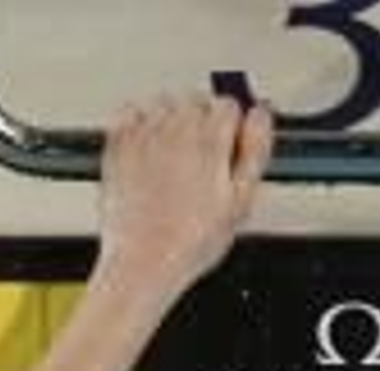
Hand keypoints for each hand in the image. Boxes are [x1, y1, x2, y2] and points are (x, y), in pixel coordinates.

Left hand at [96, 93, 273, 300]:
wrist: (143, 261)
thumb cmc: (190, 242)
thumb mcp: (241, 202)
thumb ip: (256, 150)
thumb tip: (262, 115)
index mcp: (210, 141)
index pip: (229, 104)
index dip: (232, 127)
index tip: (228, 146)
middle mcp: (176, 131)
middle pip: (196, 100)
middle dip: (203, 121)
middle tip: (202, 158)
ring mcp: (144, 136)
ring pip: (164, 102)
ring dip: (172, 119)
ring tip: (174, 155)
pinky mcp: (118, 145)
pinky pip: (130, 111)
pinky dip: (139, 120)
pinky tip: (147, 146)